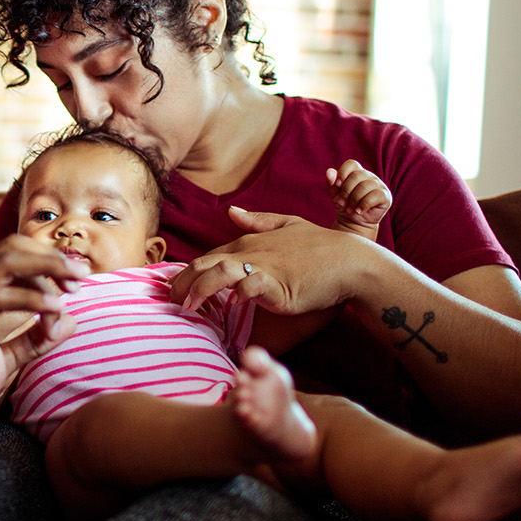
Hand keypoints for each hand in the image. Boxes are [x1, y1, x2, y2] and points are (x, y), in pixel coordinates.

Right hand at [0, 235, 87, 431]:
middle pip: (12, 249)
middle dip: (52, 257)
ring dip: (46, 267)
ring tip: (74, 283)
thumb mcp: (4, 360)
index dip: (47, 261)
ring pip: (6, 262)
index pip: (12, 256)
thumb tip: (69, 320)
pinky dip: (31, 298)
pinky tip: (54, 308)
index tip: (75, 282)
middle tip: (81, 275)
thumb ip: (32, 340)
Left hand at [171, 208, 380, 315]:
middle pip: (204, 264)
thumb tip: (232, 212)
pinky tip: (230, 306)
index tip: (174, 291)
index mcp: (249, 241)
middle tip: (169, 302)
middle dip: (181, 284)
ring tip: (187, 309)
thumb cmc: (322, 247)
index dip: (188, 274)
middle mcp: (250, 251)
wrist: (352, 260)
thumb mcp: (289, 225)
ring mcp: (263, 266)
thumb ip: (259, 220)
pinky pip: (249, 286)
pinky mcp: (278, 283)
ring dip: (198, 290)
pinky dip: (236, 295)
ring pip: (217, 272)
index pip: (208, 257)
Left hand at [328, 160, 390, 234]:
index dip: (343, 173)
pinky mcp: (386, 196)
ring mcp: (379, 185)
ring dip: (354, 200)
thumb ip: (332, 183)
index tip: (337, 185)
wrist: (354, 223)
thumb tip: (330, 171)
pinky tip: (359, 211)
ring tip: (350, 209)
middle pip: (356, 175)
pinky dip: (363, 204)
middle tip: (342, 202)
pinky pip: (375, 195)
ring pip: (364, 186)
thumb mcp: (335, 194)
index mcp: (357, 173)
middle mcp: (369, 177)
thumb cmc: (345, 206)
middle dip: (346, 191)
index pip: (351, 164)